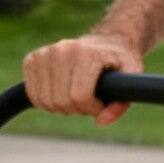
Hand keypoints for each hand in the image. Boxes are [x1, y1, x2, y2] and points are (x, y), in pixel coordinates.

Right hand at [22, 33, 143, 125]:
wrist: (106, 41)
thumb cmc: (120, 62)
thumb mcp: (131, 79)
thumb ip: (121, 103)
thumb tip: (101, 121)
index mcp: (87, 54)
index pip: (79, 96)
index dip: (91, 108)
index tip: (100, 103)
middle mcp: (62, 50)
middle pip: (60, 101)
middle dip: (77, 109)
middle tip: (89, 100)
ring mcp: (45, 54)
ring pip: (44, 101)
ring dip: (61, 107)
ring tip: (75, 96)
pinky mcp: (32, 59)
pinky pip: (32, 94)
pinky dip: (45, 101)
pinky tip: (59, 92)